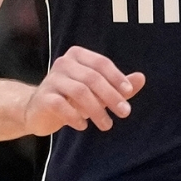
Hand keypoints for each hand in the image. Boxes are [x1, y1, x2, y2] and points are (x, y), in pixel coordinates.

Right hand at [23, 46, 145, 135]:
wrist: (39, 110)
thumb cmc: (73, 98)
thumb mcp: (99, 91)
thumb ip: (119, 85)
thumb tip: (142, 78)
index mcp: (78, 55)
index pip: (102, 63)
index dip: (117, 77)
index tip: (128, 94)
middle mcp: (64, 63)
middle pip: (93, 78)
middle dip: (111, 96)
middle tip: (124, 113)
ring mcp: (51, 79)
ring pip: (79, 92)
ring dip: (97, 110)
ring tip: (107, 125)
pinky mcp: (43, 97)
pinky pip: (61, 105)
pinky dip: (75, 116)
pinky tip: (83, 126)